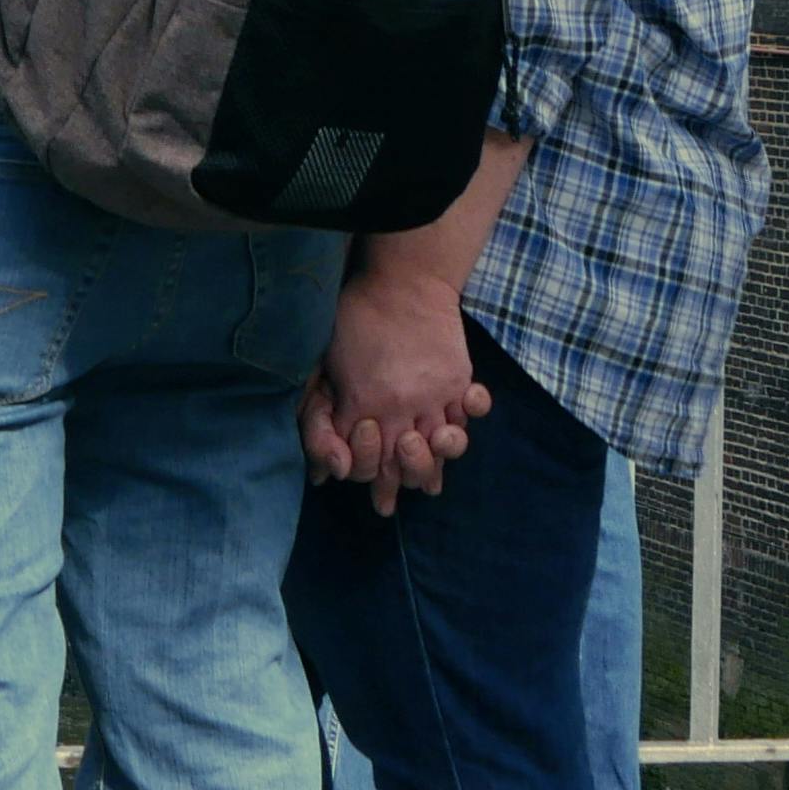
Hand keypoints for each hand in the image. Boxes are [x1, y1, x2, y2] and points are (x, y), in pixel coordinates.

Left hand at [300, 263, 488, 513]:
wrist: (403, 282)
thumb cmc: (354, 315)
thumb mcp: (329, 360)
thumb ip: (327, 401)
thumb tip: (324, 437)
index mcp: (364, 402)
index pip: (366, 457)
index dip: (367, 478)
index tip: (371, 495)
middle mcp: (401, 406)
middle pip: (403, 461)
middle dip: (396, 487)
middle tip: (388, 506)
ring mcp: (434, 395)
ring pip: (438, 447)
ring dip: (432, 470)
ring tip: (428, 488)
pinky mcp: (457, 380)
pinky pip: (464, 418)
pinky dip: (460, 432)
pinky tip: (451, 441)